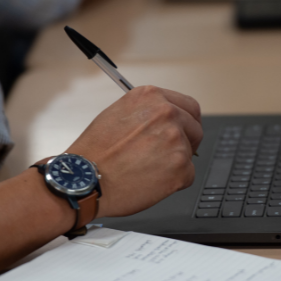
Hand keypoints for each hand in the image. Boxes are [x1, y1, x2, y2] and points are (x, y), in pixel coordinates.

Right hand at [67, 85, 202, 217]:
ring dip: (174, 164)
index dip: (186, 123)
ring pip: (190, 154)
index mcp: (151, 97)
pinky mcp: (181, 165)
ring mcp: (176, 139)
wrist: (84, 179)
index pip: (189, 107)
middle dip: (186, 143)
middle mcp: (166, 113)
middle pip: (195, 129)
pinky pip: (188, 175)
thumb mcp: (117, 114)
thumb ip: (146, 113)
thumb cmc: (94, 153)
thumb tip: (166, 121)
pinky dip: (174, 183)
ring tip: (147, 170)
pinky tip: (150, 181)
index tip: (182, 133)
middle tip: (166, 157)